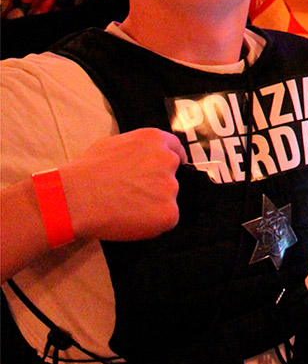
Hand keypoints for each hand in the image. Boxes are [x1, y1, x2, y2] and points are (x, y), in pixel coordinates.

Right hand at [60, 128, 185, 240]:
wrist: (75, 199)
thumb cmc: (86, 172)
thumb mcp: (113, 144)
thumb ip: (138, 149)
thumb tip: (143, 156)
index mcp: (155, 140)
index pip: (176, 150)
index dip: (170, 163)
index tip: (165, 172)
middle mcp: (168, 161)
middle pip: (173, 175)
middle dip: (158, 184)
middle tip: (135, 194)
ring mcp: (171, 188)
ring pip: (168, 199)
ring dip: (154, 204)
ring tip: (126, 207)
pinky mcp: (168, 213)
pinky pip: (166, 219)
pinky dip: (152, 222)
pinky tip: (131, 220)